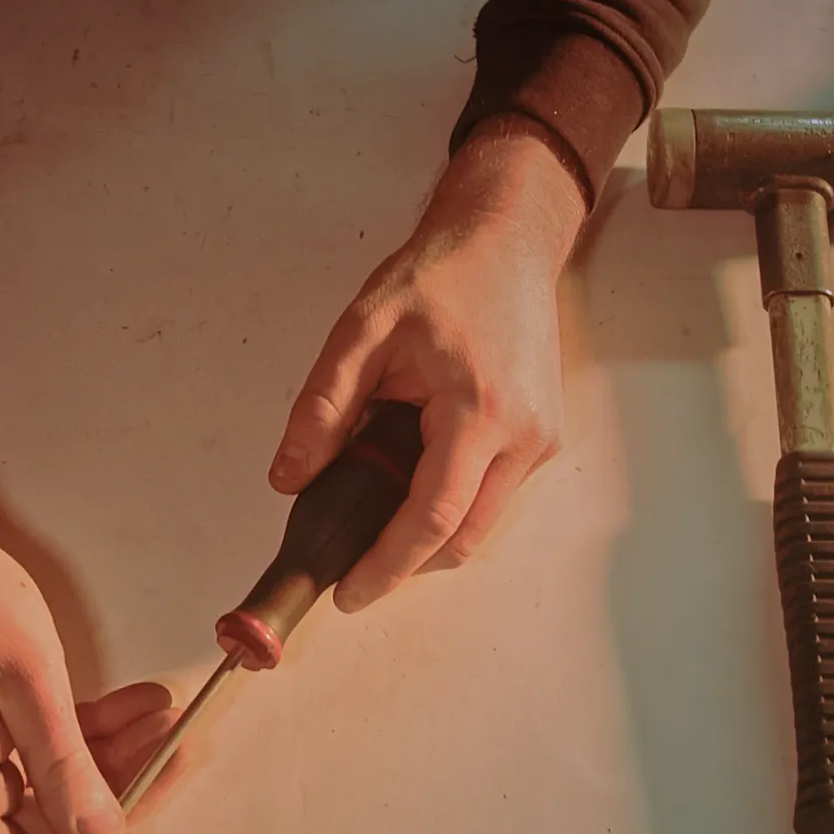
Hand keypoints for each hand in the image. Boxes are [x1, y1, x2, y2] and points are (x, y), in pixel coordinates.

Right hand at [0, 410, 176, 833]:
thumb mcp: (29, 680)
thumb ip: (67, 769)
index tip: (137, 833)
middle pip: (38, 833)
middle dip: (114, 798)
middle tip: (174, 753)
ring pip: (42, 790)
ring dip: (107, 760)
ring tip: (162, 717)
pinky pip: (24, 755)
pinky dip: (78, 734)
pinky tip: (130, 703)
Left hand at [271, 118, 582, 612]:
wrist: (506, 242)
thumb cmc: (441, 276)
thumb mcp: (362, 332)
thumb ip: (322, 408)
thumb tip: (290, 479)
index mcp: (478, 412)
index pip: (430, 519)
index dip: (386, 565)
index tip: (348, 591)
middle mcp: (523, 437)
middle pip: (461, 537)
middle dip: (405, 562)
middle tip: (349, 563)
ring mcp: (541, 441)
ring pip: (481, 523)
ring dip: (428, 534)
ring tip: (373, 514)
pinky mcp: (544, 437)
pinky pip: (494, 495)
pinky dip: (452, 505)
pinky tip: (411, 480)